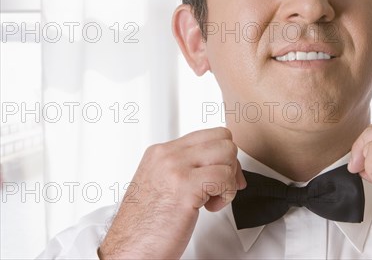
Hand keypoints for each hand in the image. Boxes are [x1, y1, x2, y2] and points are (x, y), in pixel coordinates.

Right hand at [99, 127, 245, 258]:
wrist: (128, 251)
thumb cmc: (146, 226)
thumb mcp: (162, 185)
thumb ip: (186, 168)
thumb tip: (220, 164)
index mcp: (161, 152)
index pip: (210, 134)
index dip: (224, 155)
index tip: (223, 176)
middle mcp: (167, 156)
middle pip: (223, 139)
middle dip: (231, 165)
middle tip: (220, 188)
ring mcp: (175, 169)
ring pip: (227, 154)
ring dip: (229, 180)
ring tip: (212, 198)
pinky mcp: (185, 187)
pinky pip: (225, 177)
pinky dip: (226, 195)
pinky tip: (209, 207)